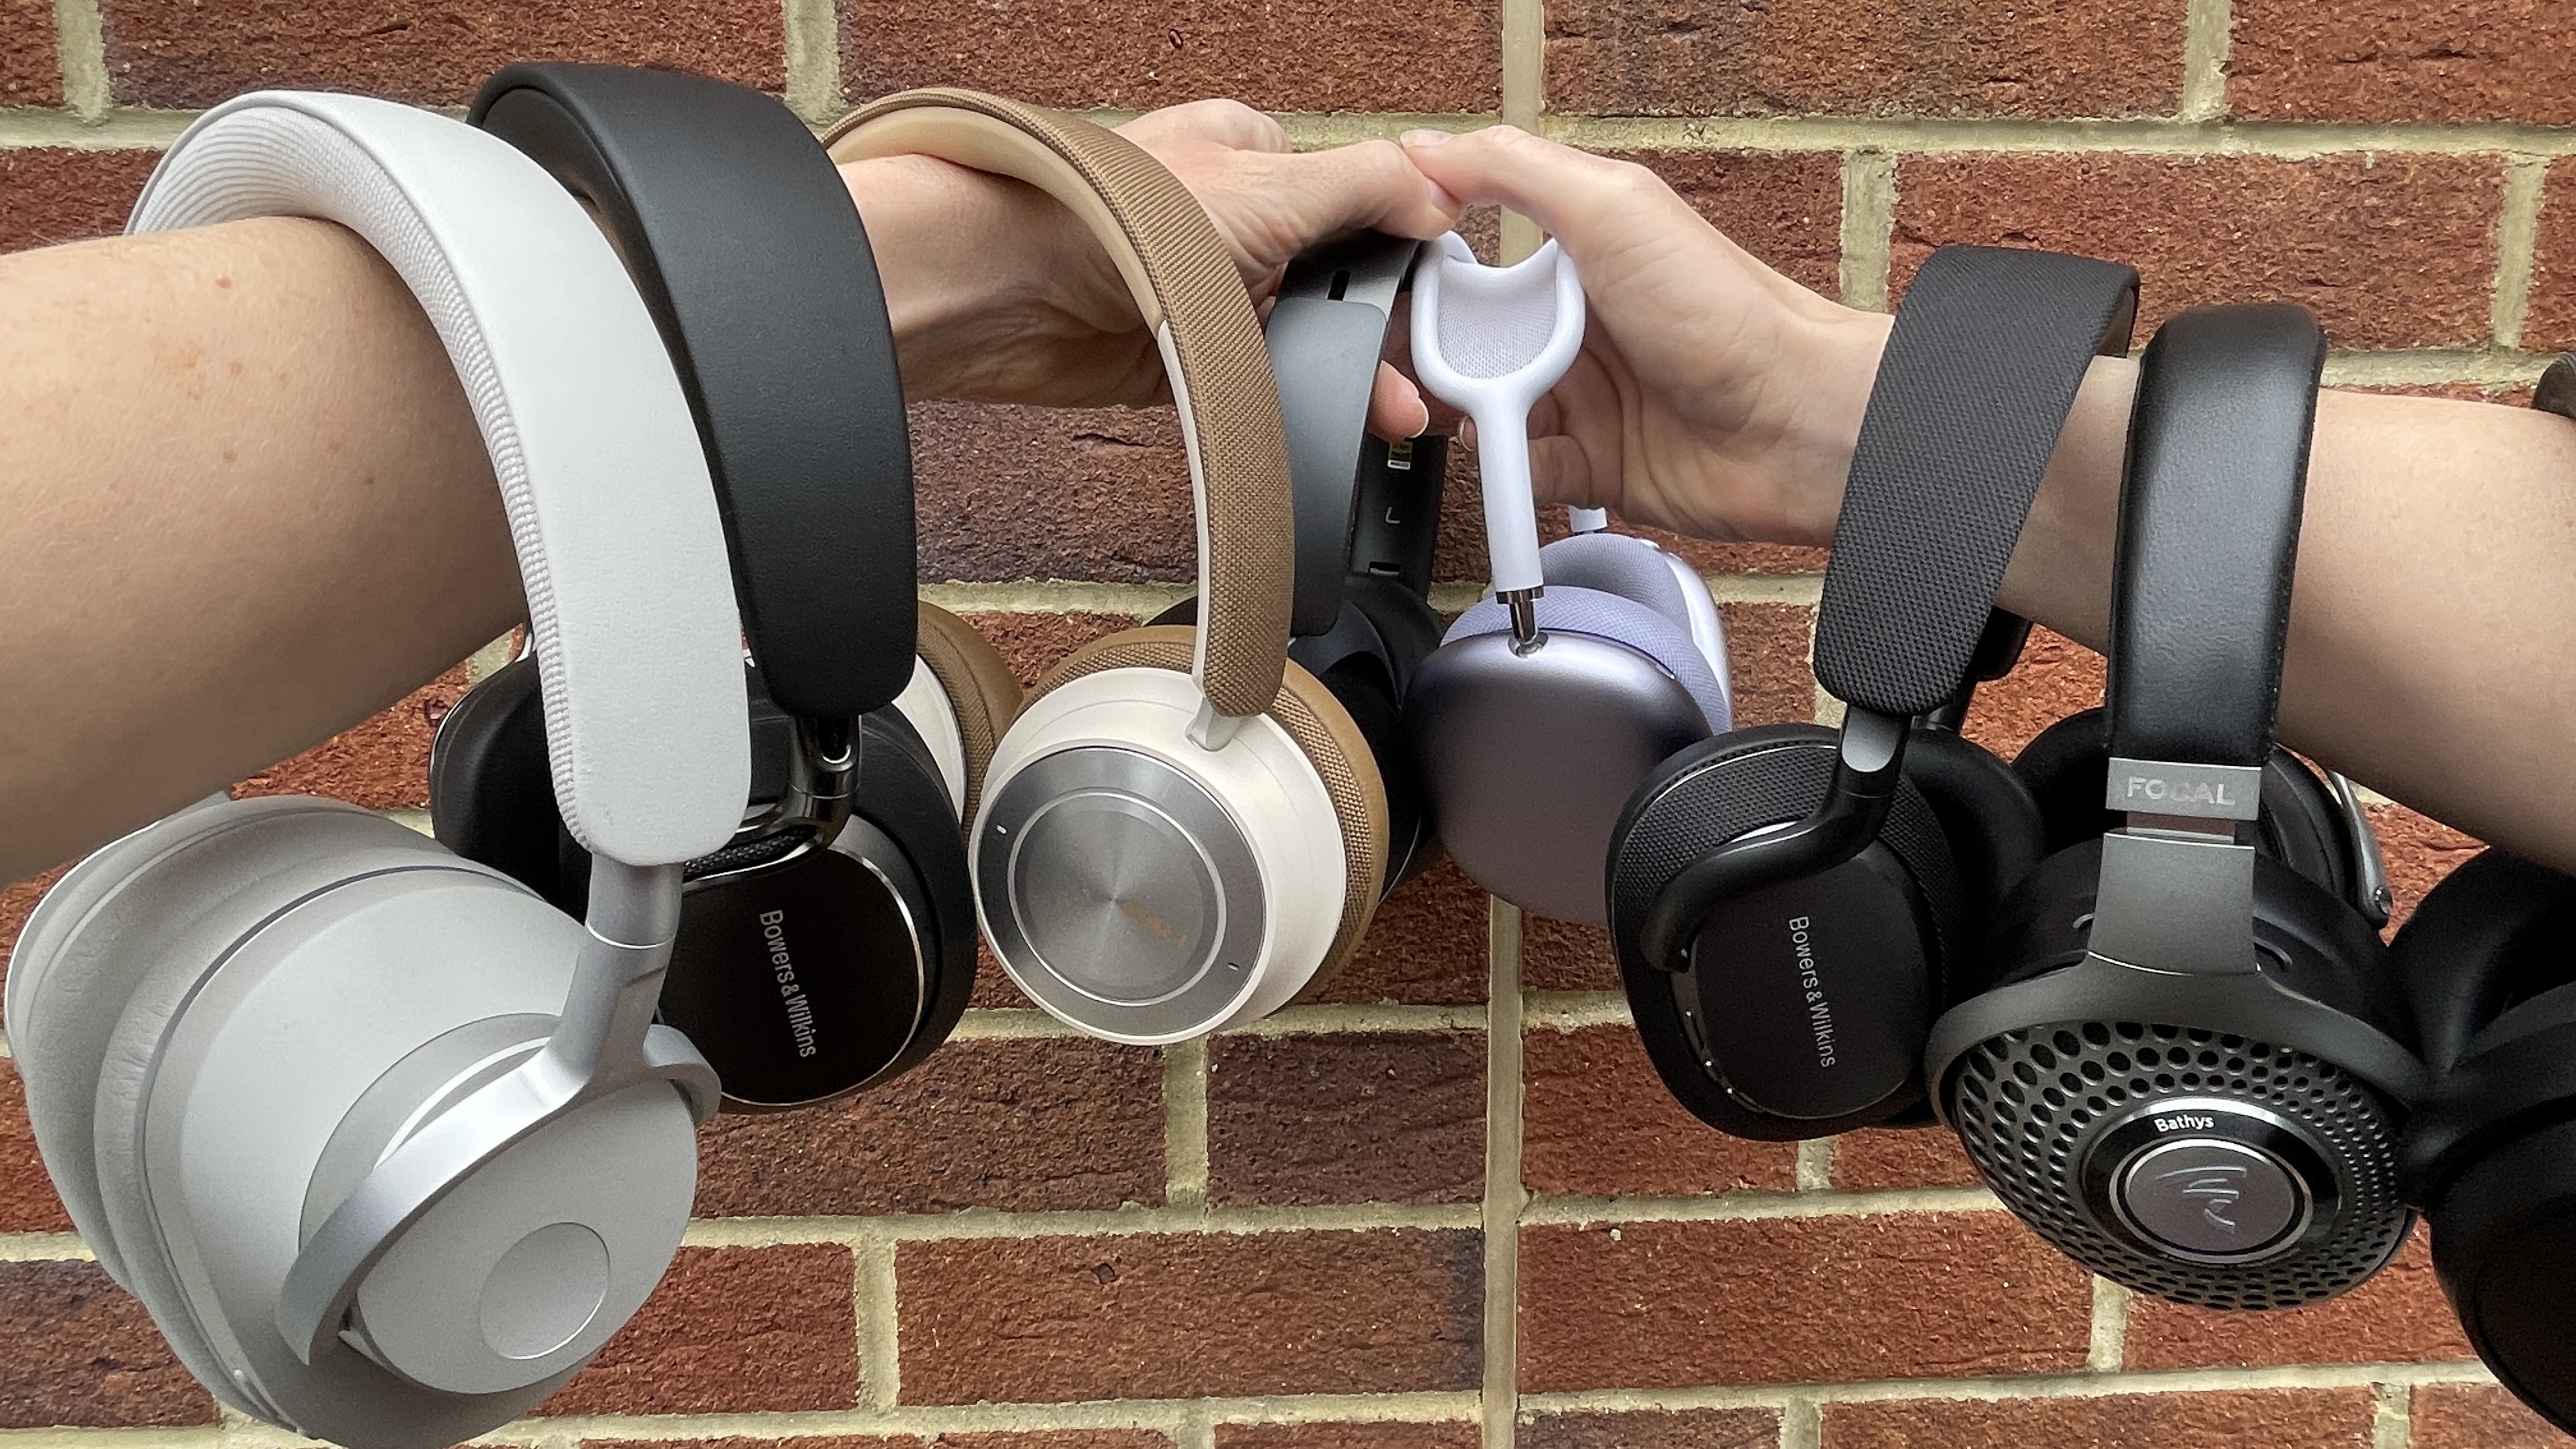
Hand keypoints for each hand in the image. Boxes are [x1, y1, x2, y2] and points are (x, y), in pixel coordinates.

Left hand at [847, 99, 1459, 436]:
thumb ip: (1369, 185)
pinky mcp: (1180, 353)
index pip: (1359, 196)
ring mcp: (1206, 290)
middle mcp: (1232, 219)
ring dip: (1348, 373)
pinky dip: (1293, 405)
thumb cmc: (1113, 216)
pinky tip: (1332, 421)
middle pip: (1336, 277)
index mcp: (1254, 155)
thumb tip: (1441, 195)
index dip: (1405, 248)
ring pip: (1302, 336)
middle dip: (1383, 329)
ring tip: (1394, 410)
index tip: (1446, 299)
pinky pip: (1256, 384)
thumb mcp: (1273, 182)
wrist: (1009, 291)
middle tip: (1426, 374)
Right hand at [1399, 125, 1892, 546]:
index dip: (1427, 278)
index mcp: (1573, 256)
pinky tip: (1509, 460)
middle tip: (1418, 369)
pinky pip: (1520, 473)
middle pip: (1466, 343)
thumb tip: (1426, 150)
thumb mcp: (1613, 206)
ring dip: (1463, 415)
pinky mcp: (1592, 466)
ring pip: (1483, 411)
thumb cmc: (1728, 312)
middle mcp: (1574, 327)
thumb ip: (1512, 169)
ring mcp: (1584, 399)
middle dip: (1433, 357)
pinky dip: (1505, 473)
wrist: (1796, 425)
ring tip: (1466, 412)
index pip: (1469, 263)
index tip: (1400, 290)